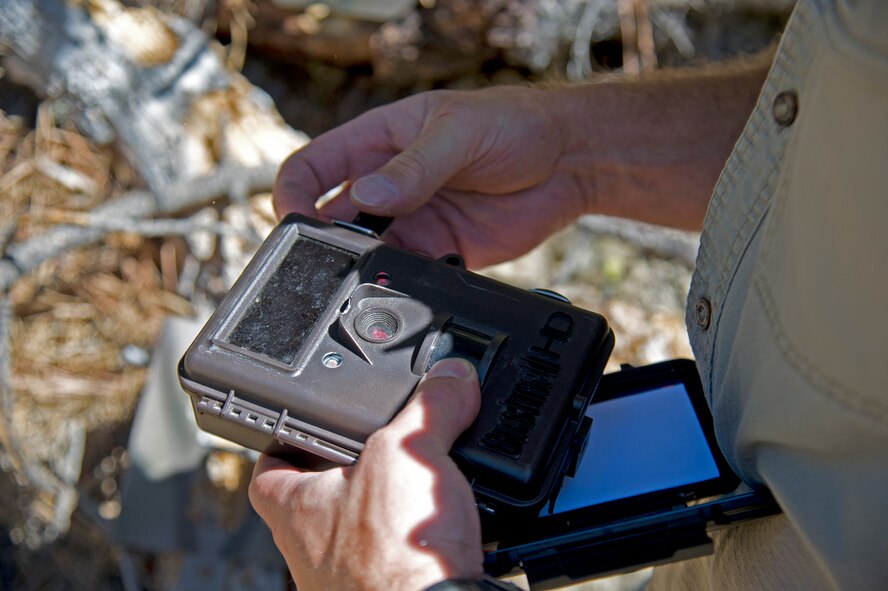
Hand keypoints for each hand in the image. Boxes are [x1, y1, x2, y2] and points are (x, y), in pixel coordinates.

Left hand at [248, 358, 483, 590]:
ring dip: (381, 508)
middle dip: (345, 472)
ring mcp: (345, 577)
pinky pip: (390, 556)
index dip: (281, 442)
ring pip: (353, 530)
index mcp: (296, 507)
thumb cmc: (393, 555)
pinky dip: (409, 538)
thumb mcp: (410, 451)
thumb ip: (431, 406)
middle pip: (314, 498)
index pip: (267, 469)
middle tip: (373, 448)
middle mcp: (311, 547)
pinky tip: (436, 525)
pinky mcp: (385, 590)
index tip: (299, 424)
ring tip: (412, 483)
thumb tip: (452, 377)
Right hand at [273, 86, 591, 267]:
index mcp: (377, 143)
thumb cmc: (513, 125)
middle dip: (325, 243)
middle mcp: (387, 187)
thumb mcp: (459, 133)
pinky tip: (415, 286)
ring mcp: (412, 222)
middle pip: (332, 221)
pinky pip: (409, 277)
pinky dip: (404, 287)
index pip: (313, 167)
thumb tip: (367, 197)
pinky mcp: (440, 253)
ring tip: (378, 275)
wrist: (570, 161)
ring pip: (368, 256)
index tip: (294, 221)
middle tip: (340, 258)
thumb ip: (414, 167)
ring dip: (365, 271)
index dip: (293, 194)